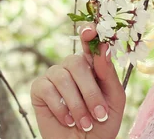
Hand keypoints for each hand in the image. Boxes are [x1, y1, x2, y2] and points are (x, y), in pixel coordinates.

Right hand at [30, 23, 126, 138]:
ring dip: (77, 105)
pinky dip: (61, 108)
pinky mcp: (39, 88)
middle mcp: (72, 66)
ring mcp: (54, 75)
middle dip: (90, 92)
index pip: (90, 43)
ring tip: (85, 123)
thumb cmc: (101, 122)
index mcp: (92, 64)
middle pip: (77, 63)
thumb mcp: (114, 99)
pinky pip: (48, 90)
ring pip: (63, 78)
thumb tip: (103, 48)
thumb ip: (109, 74)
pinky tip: (68, 121)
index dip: (89, 34)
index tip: (90, 31)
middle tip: (99, 115)